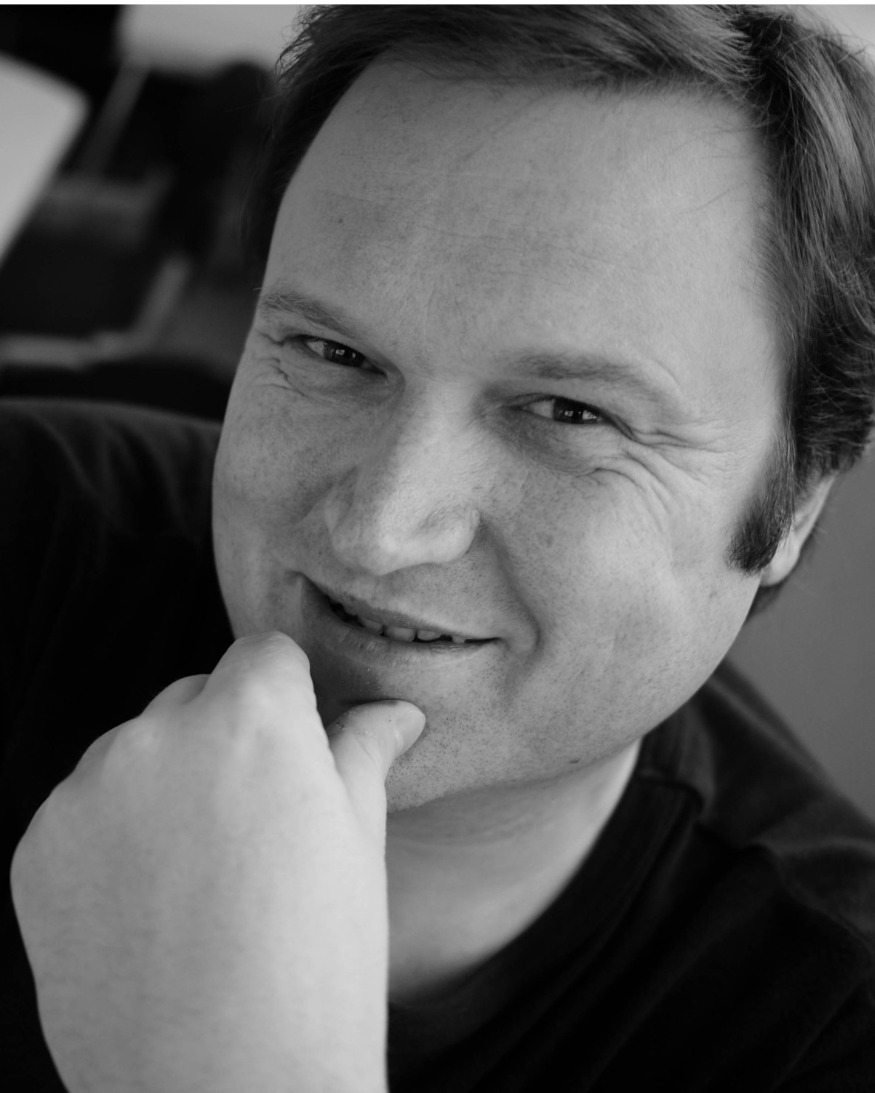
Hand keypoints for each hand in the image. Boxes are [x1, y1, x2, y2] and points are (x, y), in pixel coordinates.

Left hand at [10, 632, 423, 1092]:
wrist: (224, 1089)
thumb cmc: (314, 967)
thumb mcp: (360, 844)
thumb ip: (364, 752)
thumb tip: (393, 712)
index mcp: (251, 718)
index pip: (264, 655)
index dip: (289, 694)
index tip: (297, 742)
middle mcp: (157, 734)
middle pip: (197, 696)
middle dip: (226, 736)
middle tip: (255, 822)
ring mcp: (86, 791)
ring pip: (136, 752)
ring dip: (165, 784)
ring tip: (200, 875)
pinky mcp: (37, 847)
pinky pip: (85, 810)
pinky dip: (113, 837)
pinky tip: (150, 905)